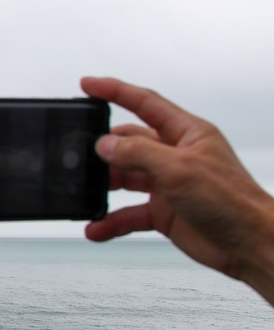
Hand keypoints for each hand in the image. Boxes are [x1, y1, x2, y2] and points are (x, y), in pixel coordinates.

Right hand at [82, 76, 273, 299]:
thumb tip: (106, 144)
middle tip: (80, 154)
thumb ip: (139, 153)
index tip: (88, 85)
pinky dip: (111, 220)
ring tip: (86, 191)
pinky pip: (129, 213)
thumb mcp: (180, 169)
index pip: (145, 104)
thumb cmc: (233, 202)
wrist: (250, 244)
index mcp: (187, 134)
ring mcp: (168, 184)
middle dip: (104, 149)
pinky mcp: (164, 212)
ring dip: (104, 187)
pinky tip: (98, 226)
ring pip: (125, 178)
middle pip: (129, 143)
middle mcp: (176, 156)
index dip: (115, 92)